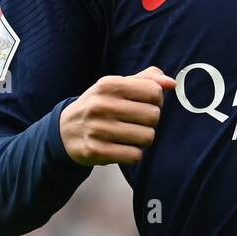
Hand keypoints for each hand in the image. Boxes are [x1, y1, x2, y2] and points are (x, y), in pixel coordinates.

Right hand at [59, 66, 176, 166]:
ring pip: (147, 137)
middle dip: (150, 121)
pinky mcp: (95, 151)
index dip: (156, 100)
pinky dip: (133, 154)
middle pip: (154, 116)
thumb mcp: (117, 86)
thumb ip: (147, 80)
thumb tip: (172, 83)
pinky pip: (134, 155)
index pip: (154, 91)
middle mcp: (101, 105)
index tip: (146, 104)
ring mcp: (96, 128)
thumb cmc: (99, 105)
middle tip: (136, 122)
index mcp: (108, 85)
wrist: (64, 131)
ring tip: (128, 134)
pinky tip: (121, 147)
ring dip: (142, 139)